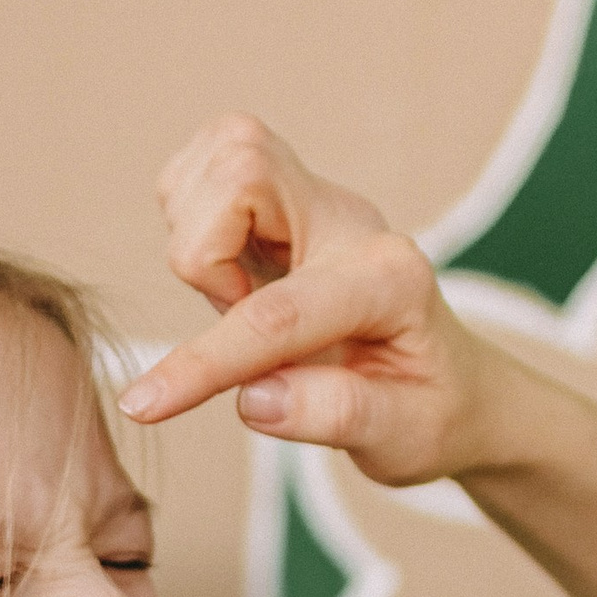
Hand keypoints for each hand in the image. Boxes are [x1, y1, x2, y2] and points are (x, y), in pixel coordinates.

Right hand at [117, 112, 510, 487]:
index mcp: (388, 280)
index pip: (276, 312)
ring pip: (219, 158)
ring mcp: (315, 199)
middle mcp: (349, 221)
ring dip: (197, 236)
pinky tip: (229, 276)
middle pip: (243, 168)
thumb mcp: (400, 439)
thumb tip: (253, 399)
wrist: (451, 386)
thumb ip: (331, 415)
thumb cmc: (428, 414)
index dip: (203, 361)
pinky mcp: (284, 196)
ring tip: (238, 304)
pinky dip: (193, 219)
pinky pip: (208, 168)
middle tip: (234, 317)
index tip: (144, 405)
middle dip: (203, 252)